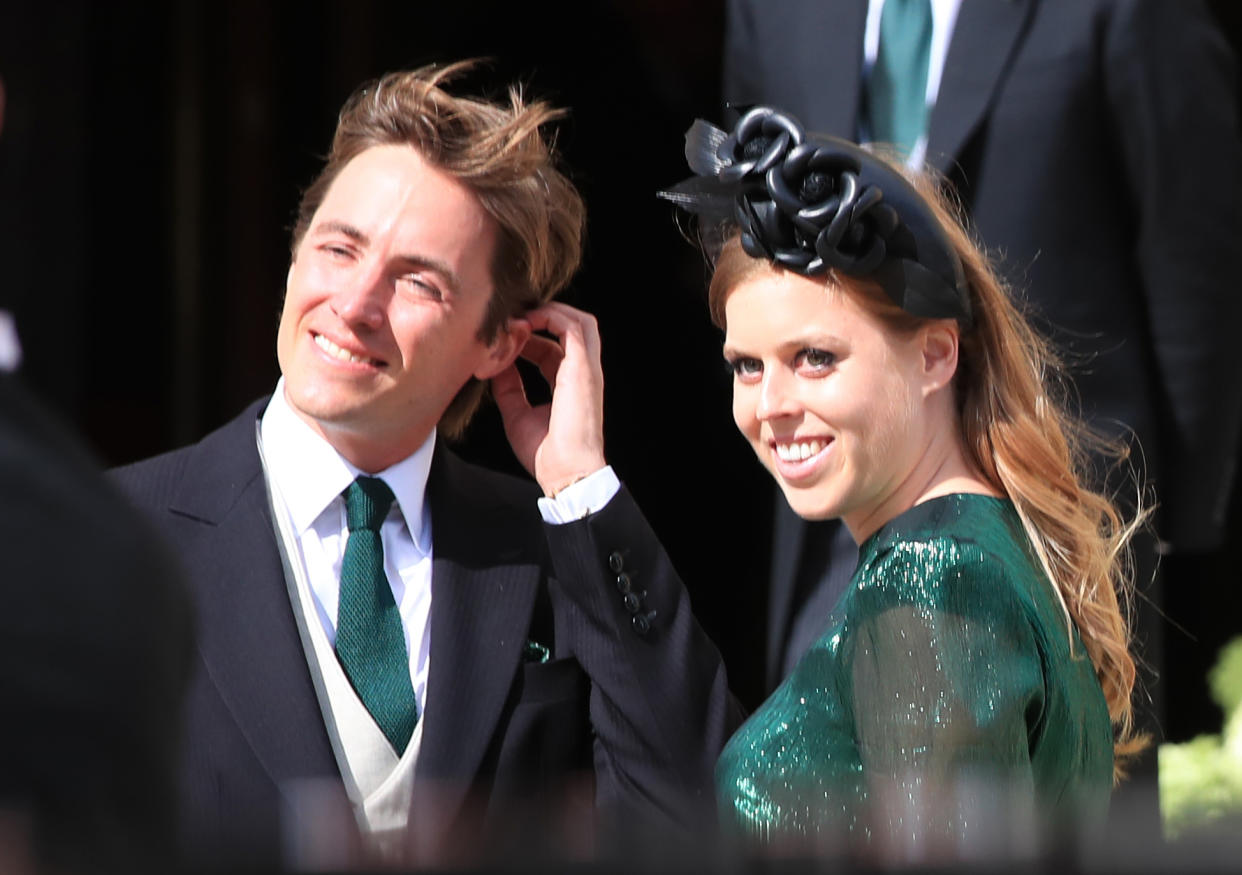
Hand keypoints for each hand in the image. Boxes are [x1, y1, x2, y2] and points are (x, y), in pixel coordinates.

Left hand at [492, 303, 606, 496]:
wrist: (565, 471)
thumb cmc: (546, 453)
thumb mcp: (517, 414)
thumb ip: (509, 389)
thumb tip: (496, 366)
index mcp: (569, 384)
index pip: (553, 349)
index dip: (528, 339)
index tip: (503, 338)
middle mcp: (582, 373)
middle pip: (570, 328)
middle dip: (542, 317)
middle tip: (513, 318)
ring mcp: (586, 369)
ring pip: (579, 321)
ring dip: (550, 312)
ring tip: (522, 315)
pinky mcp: (584, 368)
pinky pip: (574, 327)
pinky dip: (551, 318)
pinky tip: (527, 322)